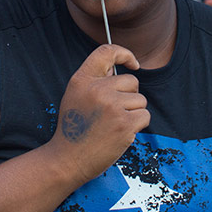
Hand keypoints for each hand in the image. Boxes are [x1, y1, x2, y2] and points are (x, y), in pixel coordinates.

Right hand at [53, 44, 149, 183]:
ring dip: (133, 113)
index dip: (124, 54)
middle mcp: (97, 89)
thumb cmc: (74, 128)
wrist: (67, 160)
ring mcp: (112, 106)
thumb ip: (95, 80)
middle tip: (112, 113)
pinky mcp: (124, 124)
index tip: (133, 63)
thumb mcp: (75, 95)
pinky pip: (144, 116)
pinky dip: (138, 125)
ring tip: (114, 125)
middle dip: (129, 96)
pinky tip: (121, 133)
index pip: (107, 52)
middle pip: (132, 81)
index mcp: (82, 79)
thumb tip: (119, 69)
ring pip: (140, 100)